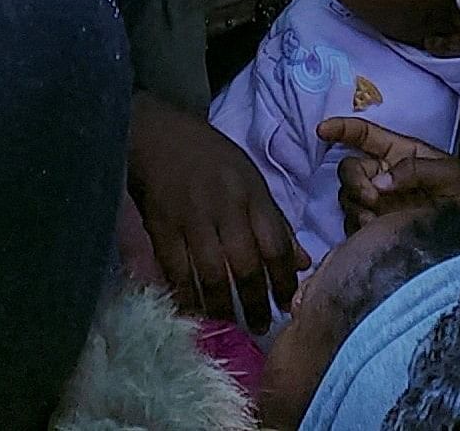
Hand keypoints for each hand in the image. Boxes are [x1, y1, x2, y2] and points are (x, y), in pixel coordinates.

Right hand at [128, 96, 300, 322]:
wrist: (156, 133)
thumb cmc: (209, 156)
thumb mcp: (250, 178)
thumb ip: (275, 221)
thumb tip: (303, 263)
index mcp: (251, 193)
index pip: (276, 244)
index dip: (284, 279)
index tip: (287, 303)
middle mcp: (225, 207)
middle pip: (246, 265)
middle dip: (256, 301)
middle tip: (261, 326)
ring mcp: (191, 218)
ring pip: (211, 274)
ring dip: (223, 306)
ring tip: (230, 323)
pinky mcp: (161, 226)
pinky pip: (176, 270)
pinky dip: (186, 295)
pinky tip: (195, 310)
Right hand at [322, 116, 459, 229]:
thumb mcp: (452, 175)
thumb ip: (415, 170)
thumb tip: (379, 184)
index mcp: (401, 153)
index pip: (365, 135)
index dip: (343, 128)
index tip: (323, 130)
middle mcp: (385, 176)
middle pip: (349, 168)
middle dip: (354, 181)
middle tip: (371, 199)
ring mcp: (379, 203)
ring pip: (347, 197)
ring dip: (356, 205)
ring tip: (377, 219)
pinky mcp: (376, 229)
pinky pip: (352, 224)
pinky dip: (357, 226)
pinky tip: (374, 232)